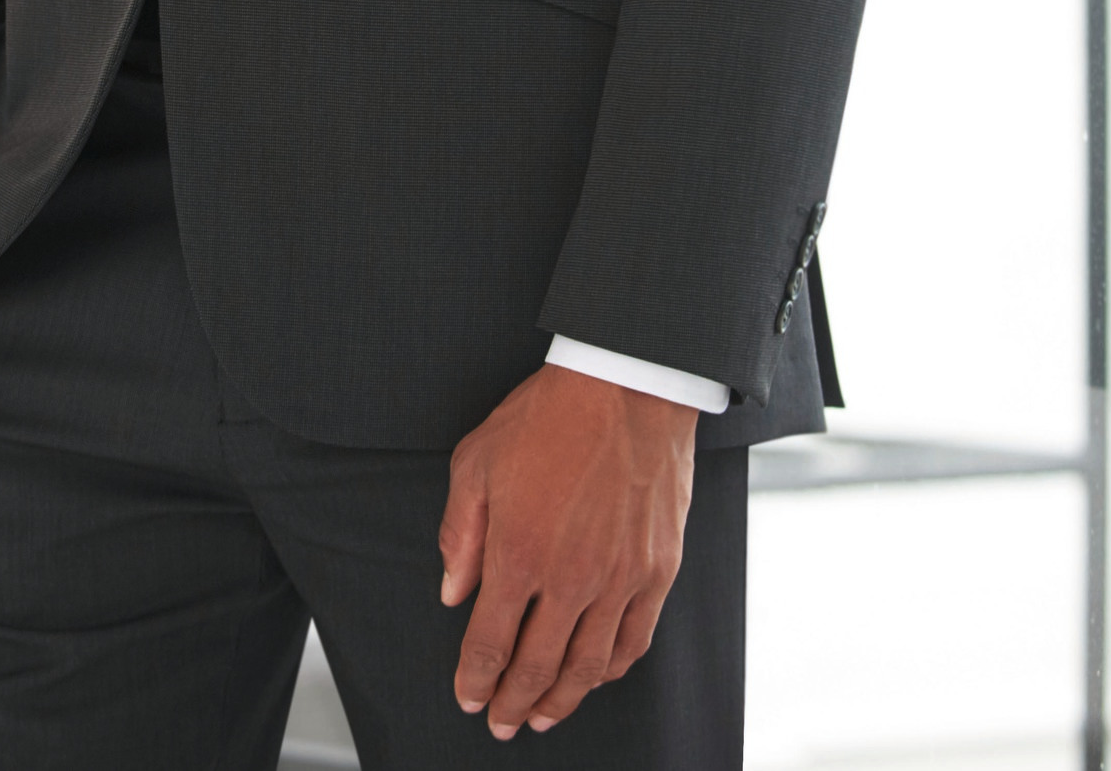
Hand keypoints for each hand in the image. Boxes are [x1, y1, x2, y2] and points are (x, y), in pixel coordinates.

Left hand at [436, 364, 702, 738]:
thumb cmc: (547, 417)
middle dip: (513, 704)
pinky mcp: (658, 571)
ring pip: (588, 666)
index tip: (467, 699)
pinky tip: (595, 676)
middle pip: (538, 668)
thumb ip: (460, 535)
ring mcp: (621, 579)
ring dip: (561, 700)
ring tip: (543, 716)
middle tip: (501, 723)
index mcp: (518, 555)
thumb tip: (452, 592)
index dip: (475, 681)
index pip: (490, 643)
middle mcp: (571, 578)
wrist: (627, 386)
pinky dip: (611, 669)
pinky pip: (634, 640)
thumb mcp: (476, 463)